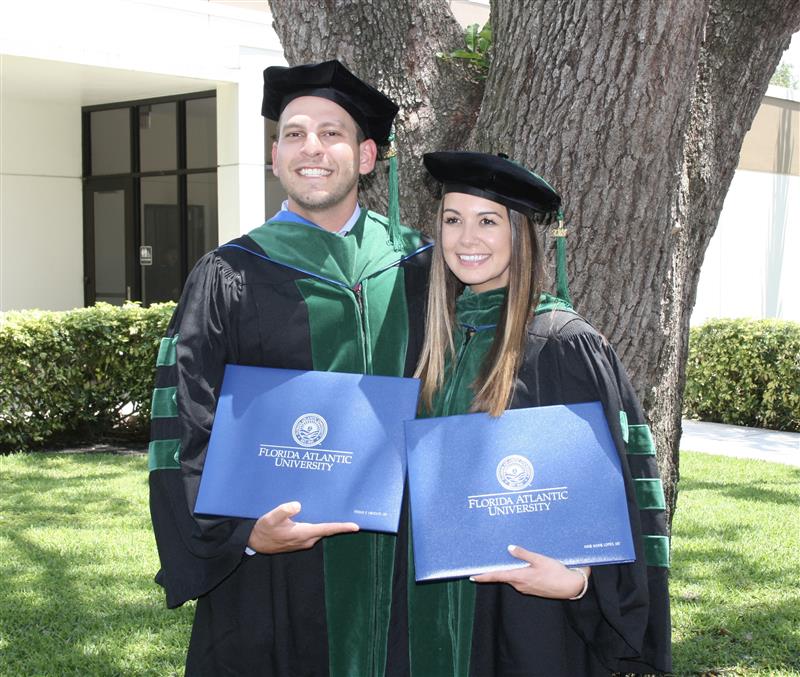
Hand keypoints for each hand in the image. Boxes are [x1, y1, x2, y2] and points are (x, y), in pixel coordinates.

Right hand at [247, 501, 358, 553]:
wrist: (255, 542)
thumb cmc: (263, 530)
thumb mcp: (270, 518)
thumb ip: (283, 511)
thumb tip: (297, 505)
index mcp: (303, 533)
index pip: (327, 529)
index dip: (341, 527)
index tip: (355, 526)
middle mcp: (307, 539)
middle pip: (327, 530)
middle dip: (339, 523)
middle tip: (349, 510)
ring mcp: (304, 541)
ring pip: (321, 530)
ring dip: (328, 523)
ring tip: (336, 509)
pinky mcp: (301, 540)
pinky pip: (315, 531)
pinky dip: (320, 524)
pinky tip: (318, 514)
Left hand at [469, 545, 589, 598]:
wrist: (571, 587)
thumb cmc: (556, 573)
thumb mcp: (540, 559)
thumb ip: (524, 554)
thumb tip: (509, 548)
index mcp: (519, 577)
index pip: (496, 576)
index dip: (484, 576)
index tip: (472, 576)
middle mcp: (520, 584)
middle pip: (503, 576)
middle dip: (494, 569)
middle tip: (485, 561)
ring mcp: (526, 587)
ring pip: (512, 577)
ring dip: (507, 570)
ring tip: (502, 558)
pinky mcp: (532, 587)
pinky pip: (520, 579)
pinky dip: (516, 572)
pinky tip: (520, 564)